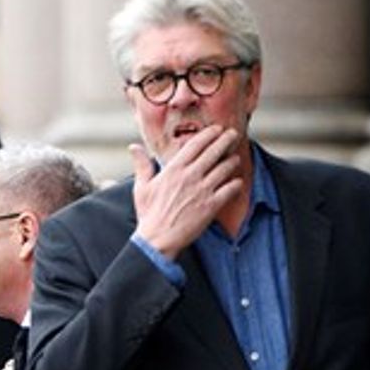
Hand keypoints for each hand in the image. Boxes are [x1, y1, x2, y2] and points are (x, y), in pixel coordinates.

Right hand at [129, 125, 246, 261]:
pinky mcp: (211, 206)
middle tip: (233, 135)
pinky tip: (236, 182)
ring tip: (234, 158)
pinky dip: (236, 183)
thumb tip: (133, 147)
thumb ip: (141, 165)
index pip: (196, 144)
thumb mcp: (141, 187)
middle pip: (214, 151)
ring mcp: (202, 191)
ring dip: (232, 160)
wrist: (157, 240)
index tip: (216, 129)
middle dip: (226, 140)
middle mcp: (190, 177)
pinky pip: (230, 189)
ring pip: (225, 168)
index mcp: (174, 170)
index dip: (209, 133)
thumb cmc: (149, 215)